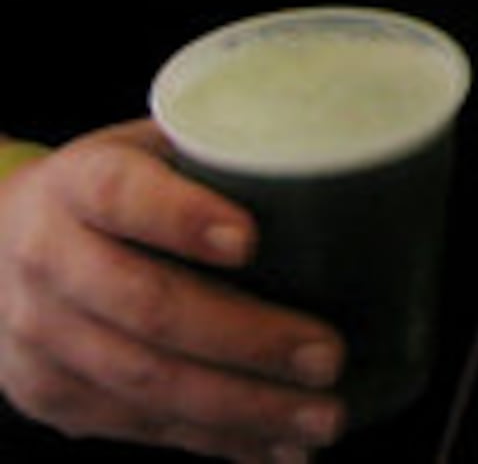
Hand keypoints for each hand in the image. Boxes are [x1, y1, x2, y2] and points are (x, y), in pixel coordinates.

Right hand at [0, 120, 346, 459]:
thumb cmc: (104, 186)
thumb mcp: (141, 147)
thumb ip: (213, 152)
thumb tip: (331, 153)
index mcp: (76, 182)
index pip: (121, 195)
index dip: (182, 217)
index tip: (251, 239)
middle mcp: (49, 260)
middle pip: (147, 307)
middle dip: (246, 339)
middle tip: (327, 356)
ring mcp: (43, 339)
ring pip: (146, 383)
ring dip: (243, 408)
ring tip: (321, 417)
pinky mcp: (53, 399)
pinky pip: (141, 428)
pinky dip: (217, 442)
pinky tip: (276, 448)